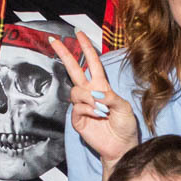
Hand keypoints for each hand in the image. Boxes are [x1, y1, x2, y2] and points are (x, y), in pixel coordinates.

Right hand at [48, 32, 139, 166]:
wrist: (121, 146)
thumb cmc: (125, 126)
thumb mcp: (125, 108)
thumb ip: (112, 98)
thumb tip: (96, 93)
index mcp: (101, 86)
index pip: (92, 63)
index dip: (85, 48)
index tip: (78, 33)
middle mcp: (90, 93)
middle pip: (74, 70)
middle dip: (65, 54)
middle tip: (55, 41)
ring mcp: (82, 106)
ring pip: (76, 92)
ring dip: (88, 98)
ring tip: (101, 109)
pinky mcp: (77, 119)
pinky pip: (77, 109)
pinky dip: (88, 110)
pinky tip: (98, 115)